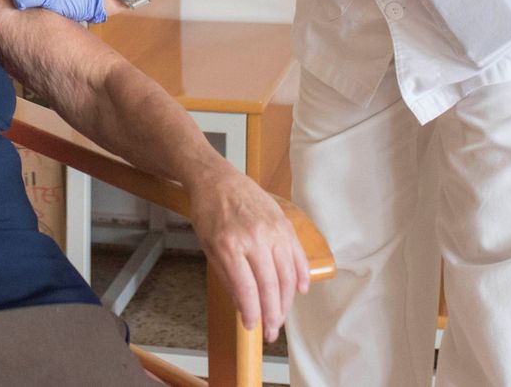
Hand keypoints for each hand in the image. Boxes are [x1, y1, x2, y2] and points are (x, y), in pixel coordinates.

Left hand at [187, 165, 310, 343]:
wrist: (217, 179)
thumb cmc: (209, 213)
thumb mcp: (209, 247)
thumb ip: (228, 277)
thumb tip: (244, 307)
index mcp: (229, 245)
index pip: (247, 290)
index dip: (252, 313)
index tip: (252, 327)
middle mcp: (254, 238)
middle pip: (270, 286)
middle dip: (272, 314)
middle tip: (271, 331)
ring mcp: (273, 230)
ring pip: (287, 274)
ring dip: (287, 300)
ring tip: (282, 316)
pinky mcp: (284, 223)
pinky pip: (298, 255)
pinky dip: (301, 275)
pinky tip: (300, 291)